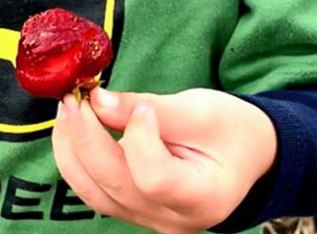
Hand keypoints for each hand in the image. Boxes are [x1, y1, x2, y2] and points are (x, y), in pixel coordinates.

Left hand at [52, 87, 277, 233]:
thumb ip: (149, 108)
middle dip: (87, 136)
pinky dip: (77, 158)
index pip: (154, 177)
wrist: (247, 153)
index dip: (138, 137)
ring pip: (93, 192)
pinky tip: (73, 126)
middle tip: (76, 95)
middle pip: (115, 184)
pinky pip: (94, 191)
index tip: (144, 106)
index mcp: (203, 198)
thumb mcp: (200, 110)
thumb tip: (97, 100)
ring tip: (68, 106)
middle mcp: (172, 221)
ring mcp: (149, 220)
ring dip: (72, 147)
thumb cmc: (232, 130)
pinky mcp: (132, 210)